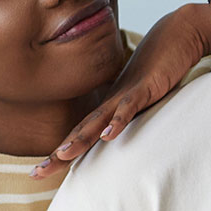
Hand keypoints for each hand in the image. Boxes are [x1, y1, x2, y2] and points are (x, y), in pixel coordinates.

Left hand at [31, 4, 210, 177]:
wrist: (174, 36)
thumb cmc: (157, 69)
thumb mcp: (140, 97)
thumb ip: (128, 114)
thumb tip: (119, 133)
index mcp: (109, 108)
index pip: (80, 134)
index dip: (60, 154)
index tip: (39, 172)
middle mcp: (111, 102)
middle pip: (81, 132)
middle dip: (58, 154)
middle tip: (36, 173)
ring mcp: (126, 94)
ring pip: (98, 120)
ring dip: (80, 138)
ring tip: (62, 155)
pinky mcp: (145, 88)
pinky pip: (129, 106)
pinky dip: (118, 120)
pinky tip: (108, 135)